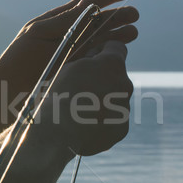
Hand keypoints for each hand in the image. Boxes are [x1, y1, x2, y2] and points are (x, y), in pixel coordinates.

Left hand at [0, 0, 137, 103]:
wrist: (8, 90)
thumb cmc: (19, 58)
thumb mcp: (40, 34)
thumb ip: (65, 20)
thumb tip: (90, 1)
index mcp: (59, 20)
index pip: (89, 2)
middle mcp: (70, 34)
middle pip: (100, 21)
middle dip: (119, 16)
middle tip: (135, 15)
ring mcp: (75, 52)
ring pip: (103, 39)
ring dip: (119, 35)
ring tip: (133, 33)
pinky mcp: (77, 70)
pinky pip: (98, 59)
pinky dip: (110, 53)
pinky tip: (120, 52)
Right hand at [41, 40, 133, 156]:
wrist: (58, 134)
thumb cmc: (57, 97)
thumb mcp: (67, 68)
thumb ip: (86, 61)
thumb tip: (92, 60)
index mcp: (111, 64)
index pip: (116, 47)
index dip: (103, 51)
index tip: (92, 58)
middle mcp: (124, 84)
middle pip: (116, 76)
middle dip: (102, 79)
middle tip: (80, 89)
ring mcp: (125, 108)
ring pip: (115, 98)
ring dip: (102, 100)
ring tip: (79, 110)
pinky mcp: (121, 128)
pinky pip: (113, 119)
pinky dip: (102, 120)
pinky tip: (85, 124)